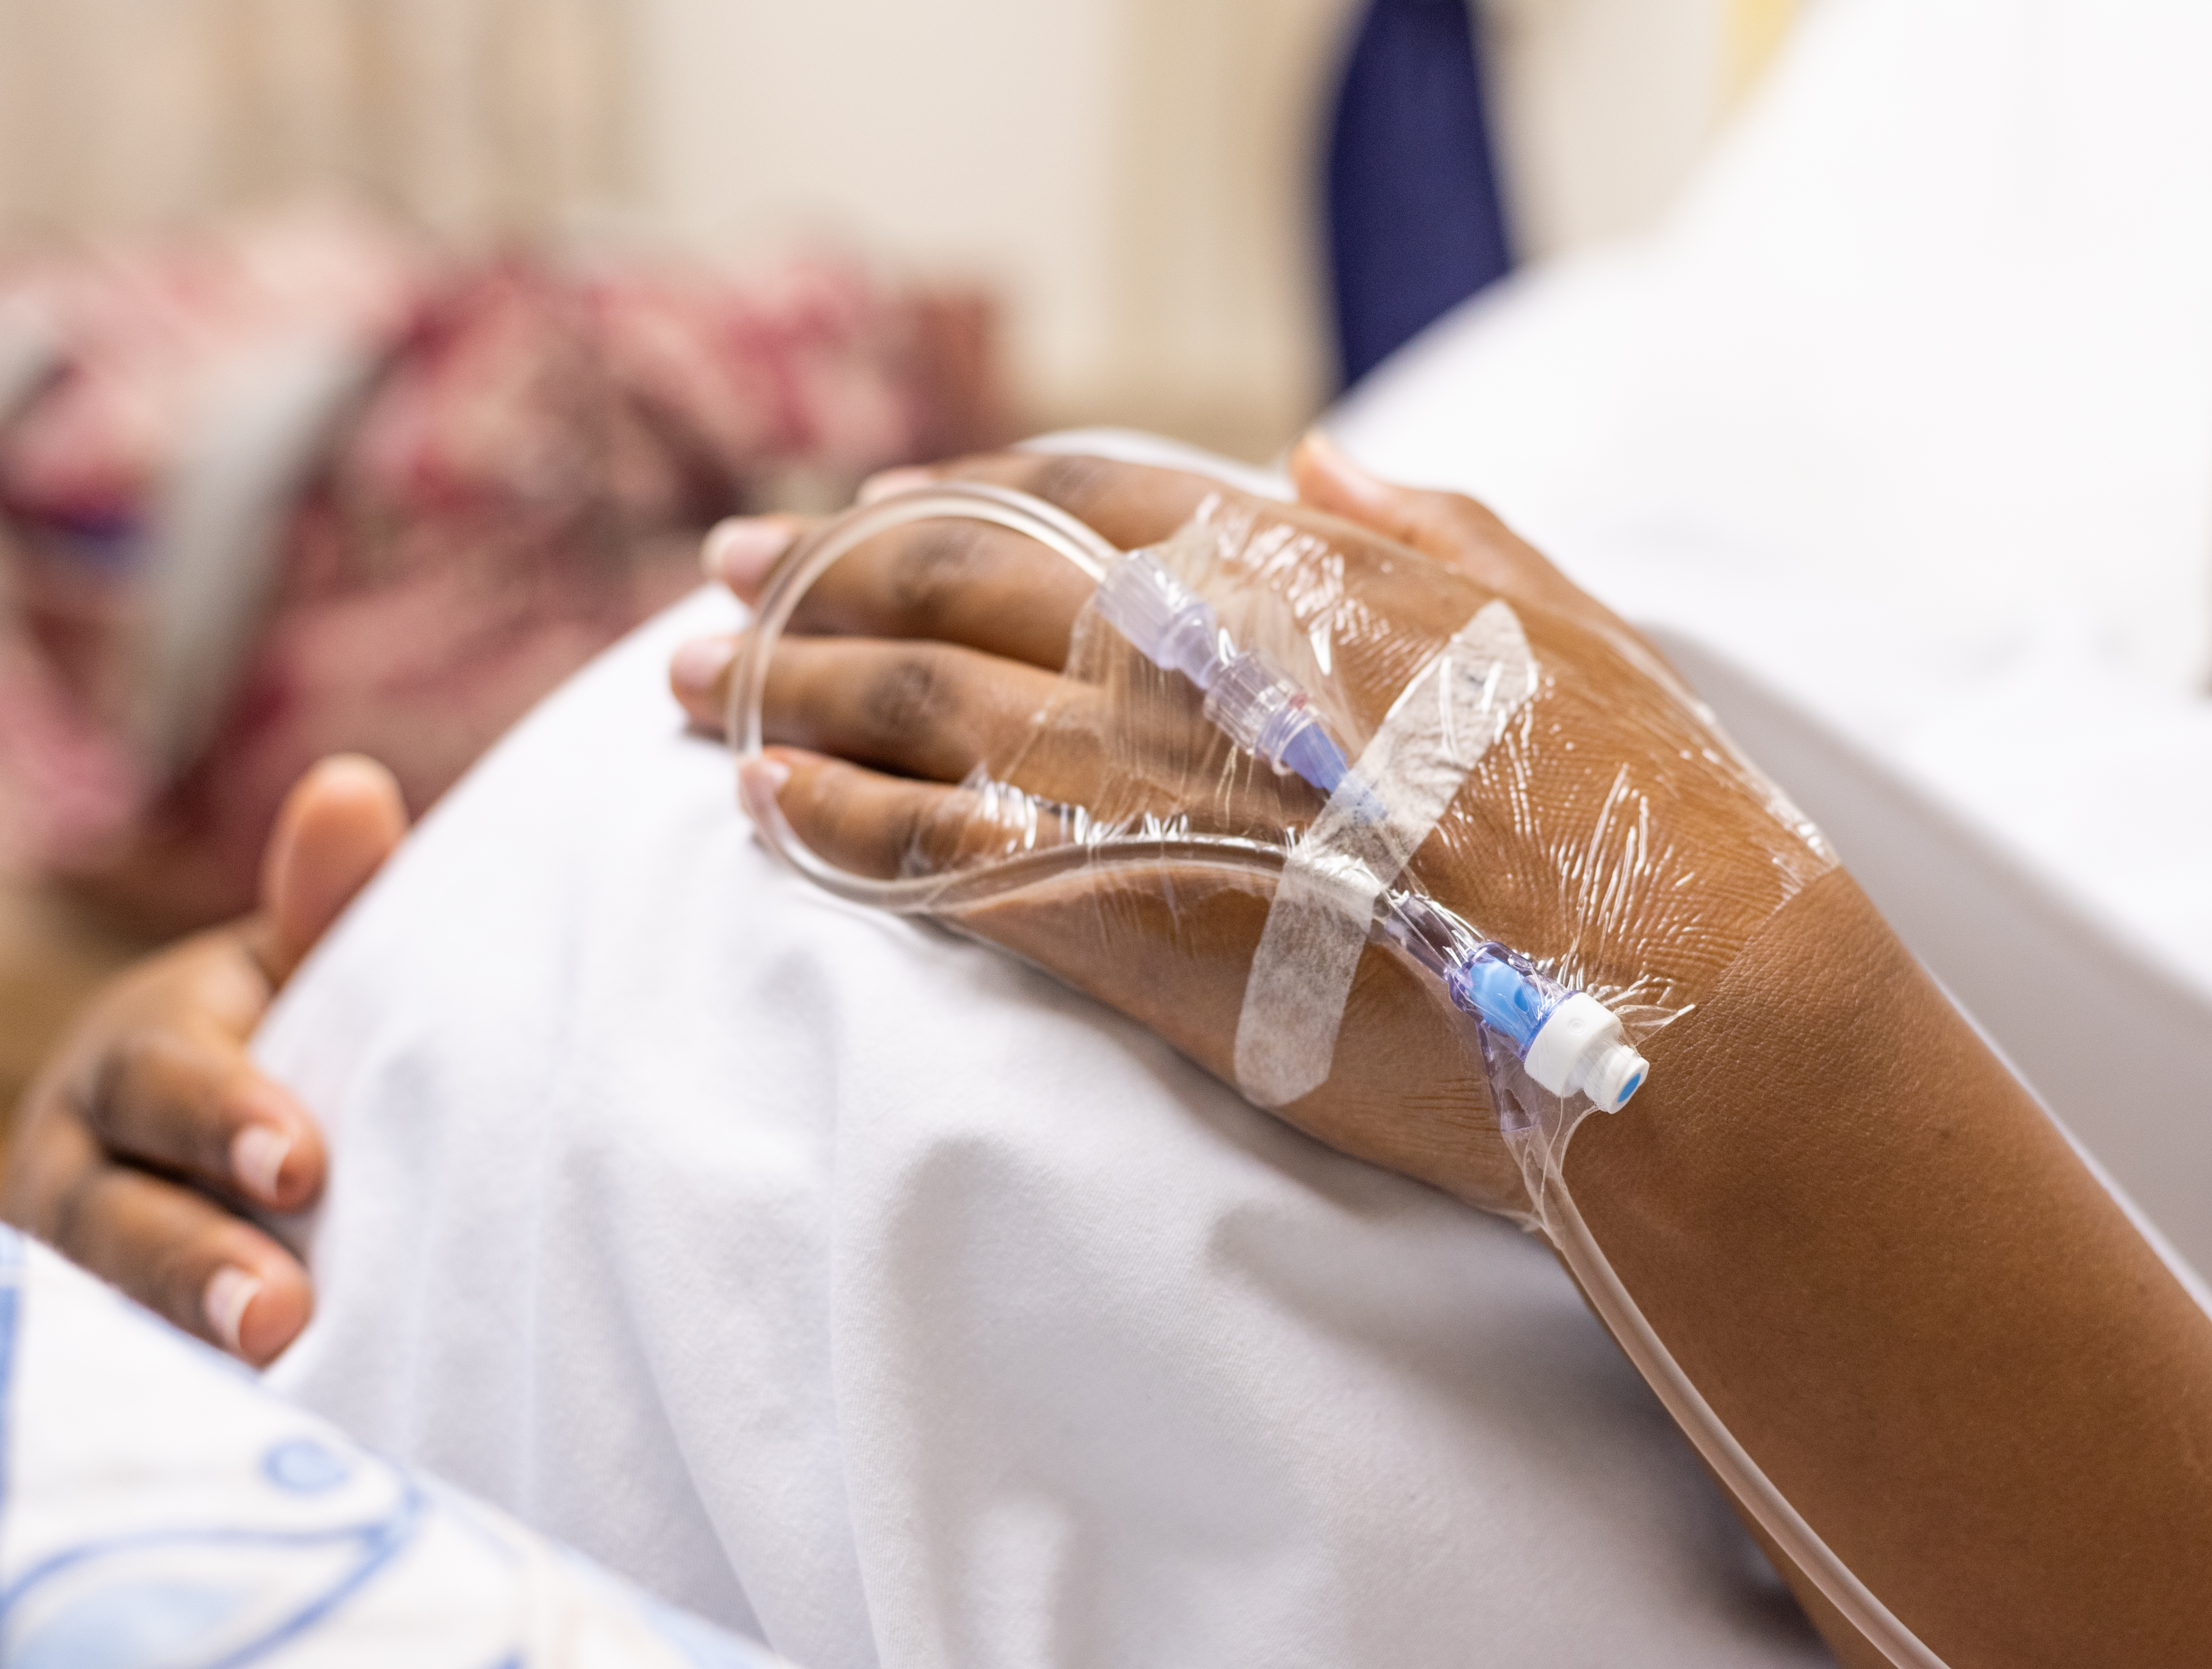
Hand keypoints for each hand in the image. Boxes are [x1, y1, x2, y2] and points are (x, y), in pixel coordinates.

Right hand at [3, 756, 408, 1363]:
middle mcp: (82, 1158)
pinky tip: (232, 1437)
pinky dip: (164, 1401)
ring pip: (99, 1307)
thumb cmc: (282, 1033)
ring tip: (268, 1376)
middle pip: (113, 1214)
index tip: (299, 1164)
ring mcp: (77, 1258)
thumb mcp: (297, 967)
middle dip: (189, 1262)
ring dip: (174, 1341)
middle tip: (279, 1314)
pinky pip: (113, 1370)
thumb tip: (355, 792)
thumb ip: (325, 900)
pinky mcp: (99, 1334)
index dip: (221, 1117)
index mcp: (141, 1054)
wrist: (213, 1134)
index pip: (163, 1080)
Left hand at [670, 439, 1827, 1213]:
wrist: (1674, 997)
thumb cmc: (1642, 813)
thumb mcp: (1562, 619)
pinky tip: (754, 805)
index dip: (944, 493)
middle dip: (812, 576)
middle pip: (947, 581)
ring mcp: (1144, 784)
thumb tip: (1313, 452)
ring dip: (780, 685)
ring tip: (676, 683)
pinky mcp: (1119, 924)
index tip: (857, 508)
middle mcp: (1192, 652)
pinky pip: (930, 855)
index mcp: (1291, 569)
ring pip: (909, 705)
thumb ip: (1430, 523)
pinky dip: (833, 823)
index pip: (1066, 493)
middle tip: (707, 581)